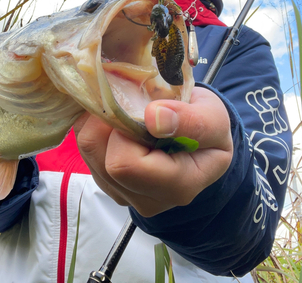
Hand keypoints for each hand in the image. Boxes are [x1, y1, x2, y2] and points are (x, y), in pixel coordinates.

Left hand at [74, 87, 232, 216]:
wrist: (201, 139)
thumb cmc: (207, 127)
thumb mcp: (214, 118)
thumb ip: (191, 121)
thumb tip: (154, 117)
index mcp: (178, 187)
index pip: (126, 164)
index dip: (126, 129)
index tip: (142, 106)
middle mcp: (147, 199)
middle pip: (103, 159)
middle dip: (110, 123)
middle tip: (130, 102)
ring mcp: (124, 194)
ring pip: (89, 151)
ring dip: (100, 123)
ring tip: (126, 109)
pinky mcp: (108, 183)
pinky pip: (87, 150)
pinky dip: (96, 128)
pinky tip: (118, 121)